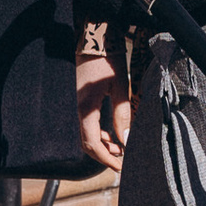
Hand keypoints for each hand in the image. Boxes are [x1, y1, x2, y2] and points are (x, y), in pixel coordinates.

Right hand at [76, 41, 132, 170]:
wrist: (95, 38)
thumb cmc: (108, 61)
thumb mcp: (120, 87)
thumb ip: (122, 115)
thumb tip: (126, 140)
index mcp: (86, 108)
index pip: (92, 143)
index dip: (106, 158)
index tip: (121, 167)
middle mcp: (79, 109)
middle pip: (87, 143)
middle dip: (105, 155)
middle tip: (123, 161)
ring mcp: (79, 105)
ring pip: (87, 134)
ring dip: (103, 145)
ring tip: (121, 148)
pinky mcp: (82, 101)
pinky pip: (88, 124)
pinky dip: (99, 133)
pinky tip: (113, 133)